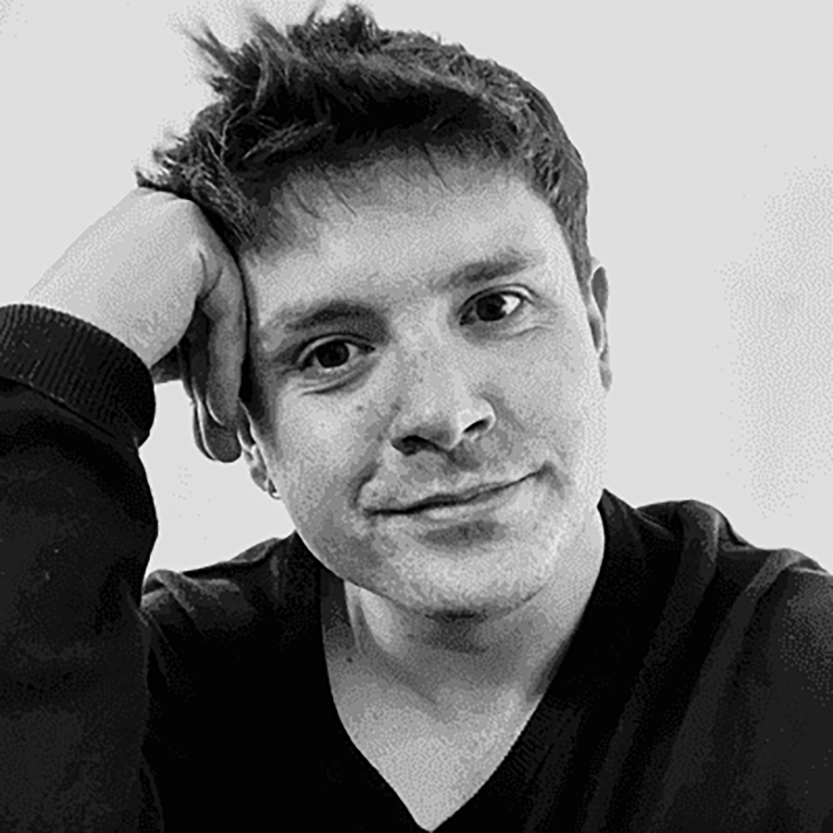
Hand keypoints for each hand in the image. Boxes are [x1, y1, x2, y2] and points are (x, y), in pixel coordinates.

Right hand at [24, 188, 246, 461]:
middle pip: (205, 307)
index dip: (199, 359)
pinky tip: (218, 410)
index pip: (189, 298)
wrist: (55, 353)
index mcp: (140, 230)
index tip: (206, 407)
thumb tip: (219, 375)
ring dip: (220, 380)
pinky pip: (226, 311)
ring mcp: (174, 216)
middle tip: (219, 428)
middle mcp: (157, 212)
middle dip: (212, 376)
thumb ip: (183, 332)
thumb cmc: (81, 351)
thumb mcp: (144, 332)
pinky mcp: (193, 235)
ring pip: (220, 313)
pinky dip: (225, 364)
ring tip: (220, 432)